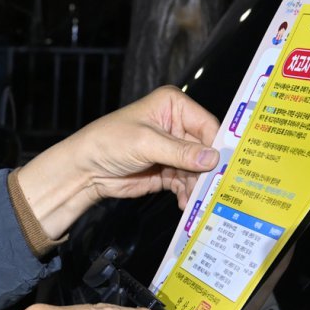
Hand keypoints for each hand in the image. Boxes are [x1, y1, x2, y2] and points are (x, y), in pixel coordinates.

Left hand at [17, 86, 220, 241]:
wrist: (84, 169)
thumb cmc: (108, 142)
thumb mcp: (146, 143)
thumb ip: (180, 152)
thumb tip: (212, 158)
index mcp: (173, 106)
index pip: (206, 124)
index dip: (216, 145)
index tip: (225, 166)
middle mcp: (177, 125)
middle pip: (205, 149)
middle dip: (208, 170)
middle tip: (214, 188)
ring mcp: (173, 150)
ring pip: (198, 169)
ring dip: (198, 186)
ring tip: (196, 200)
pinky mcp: (167, 171)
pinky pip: (186, 183)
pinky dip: (187, 193)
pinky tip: (186, 203)